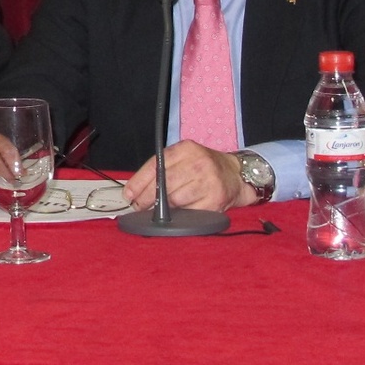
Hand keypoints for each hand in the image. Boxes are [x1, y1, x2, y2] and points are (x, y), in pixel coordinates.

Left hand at [122, 141, 242, 211]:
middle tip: (139, 206)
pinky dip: (180, 215)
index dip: (139, 182)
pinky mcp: (215, 199)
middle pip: (164, 184)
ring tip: (159, 210)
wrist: (235, 174)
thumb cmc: (203, 167)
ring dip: (164, 208)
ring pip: (175, 199)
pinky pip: (189, 212)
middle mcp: (198, 162)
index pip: (156, 165)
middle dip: (147, 198)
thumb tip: (135, 191)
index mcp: (186, 149)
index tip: (129, 194)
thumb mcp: (183, 158)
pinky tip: (177, 214)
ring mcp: (208, 181)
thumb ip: (161, 169)